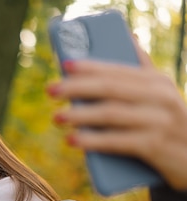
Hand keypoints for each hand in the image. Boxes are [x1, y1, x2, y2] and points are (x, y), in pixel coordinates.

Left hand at [49, 44, 186, 190]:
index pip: (118, 70)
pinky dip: (92, 141)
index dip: (90, 66)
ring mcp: (158, 122)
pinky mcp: (154, 146)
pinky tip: (73, 140)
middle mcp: (160, 98)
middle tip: (51, 90)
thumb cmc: (167, 124)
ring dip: (80, 115)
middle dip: (77, 88)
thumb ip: (142, 71)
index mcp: (157, 82)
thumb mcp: (160, 95)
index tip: (65, 65)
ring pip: (111, 114)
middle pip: (110, 88)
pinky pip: (117, 141)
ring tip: (56, 117)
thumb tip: (129, 37)